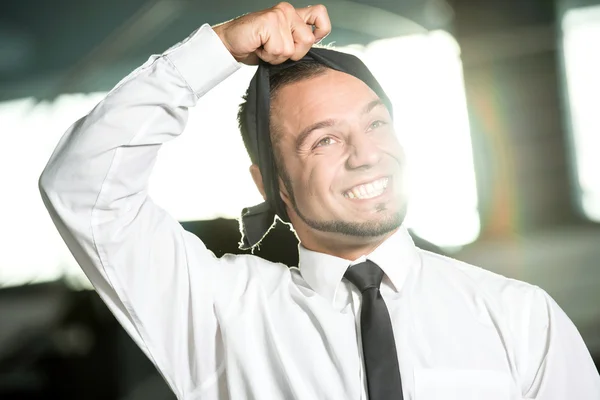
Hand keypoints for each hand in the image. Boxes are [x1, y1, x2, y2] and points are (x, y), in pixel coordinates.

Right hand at [213, 2, 330, 64]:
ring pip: (291, 49)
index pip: (320, 15)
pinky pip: (279, 49)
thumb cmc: (254, 45)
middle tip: (274, 48)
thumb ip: (297, 41)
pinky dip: (267, 55)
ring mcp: (278, 15)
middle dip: (292, 54)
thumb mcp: (281, 44)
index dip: (321, 31)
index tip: (309, 40)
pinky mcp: (269, 22)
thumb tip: (312, 46)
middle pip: (308, 41)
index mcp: (293, 15)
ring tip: (264, 47)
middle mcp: (288, 11)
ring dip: (276, 56)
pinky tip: (259, 46)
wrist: (230, 44)